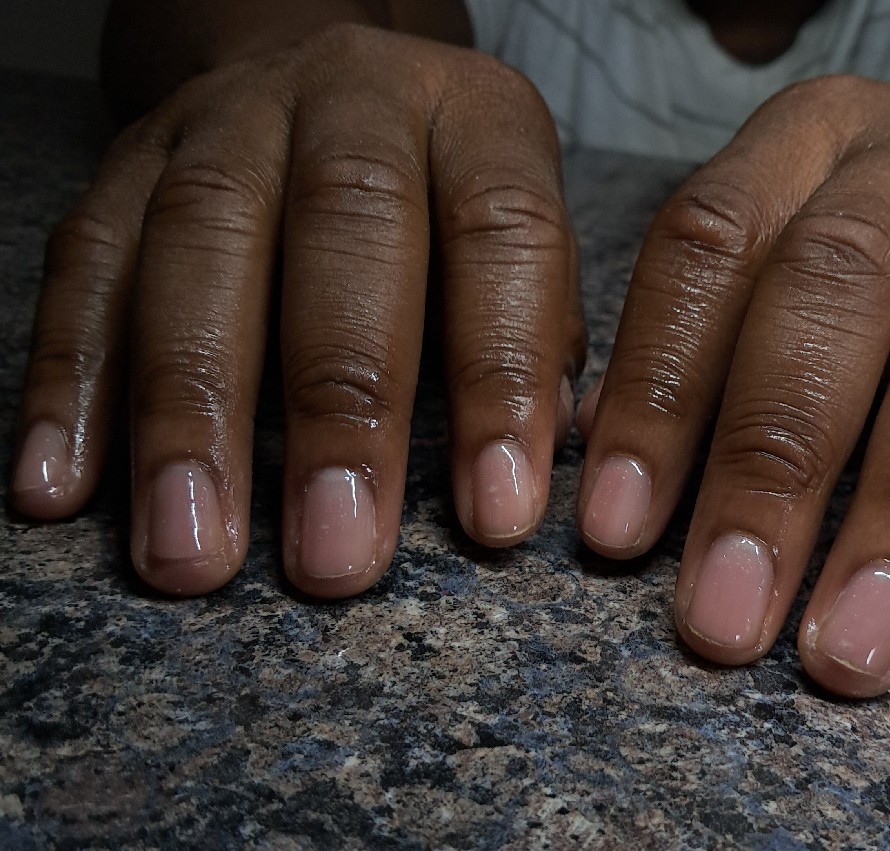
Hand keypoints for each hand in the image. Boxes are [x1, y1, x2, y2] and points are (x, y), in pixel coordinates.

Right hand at [12, 24, 584, 597]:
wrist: (329, 83)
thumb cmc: (446, 202)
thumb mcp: (524, 238)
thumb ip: (543, 335)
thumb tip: (552, 462)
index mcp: (477, 116)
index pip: (502, 235)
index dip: (503, 376)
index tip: (495, 517)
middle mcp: (353, 96)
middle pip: (345, 227)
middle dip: (339, 405)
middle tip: (336, 553)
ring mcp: (227, 120)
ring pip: (198, 244)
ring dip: (190, 410)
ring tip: (192, 548)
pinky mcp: (127, 161)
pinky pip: (87, 263)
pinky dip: (70, 378)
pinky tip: (64, 484)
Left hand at [577, 76, 889, 696]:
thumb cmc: (887, 250)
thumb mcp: (785, 245)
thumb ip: (699, 337)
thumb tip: (596, 454)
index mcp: (804, 140)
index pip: (710, 248)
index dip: (658, 390)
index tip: (618, 532)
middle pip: (838, 290)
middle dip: (772, 465)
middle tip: (724, 617)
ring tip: (851, 649)